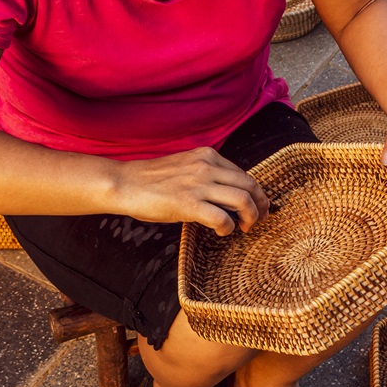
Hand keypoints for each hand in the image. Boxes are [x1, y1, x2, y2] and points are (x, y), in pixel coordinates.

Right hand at [107, 148, 268, 234]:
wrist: (124, 183)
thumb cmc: (151, 179)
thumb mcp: (185, 166)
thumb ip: (206, 174)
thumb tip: (226, 194)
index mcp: (208, 155)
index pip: (244, 174)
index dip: (256, 193)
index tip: (258, 205)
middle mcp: (207, 166)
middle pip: (250, 185)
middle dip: (261, 205)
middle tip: (260, 219)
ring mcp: (198, 184)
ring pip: (243, 200)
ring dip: (251, 216)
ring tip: (247, 227)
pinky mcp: (189, 204)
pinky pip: (222, 217)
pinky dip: (228, 227)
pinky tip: (222, 231)